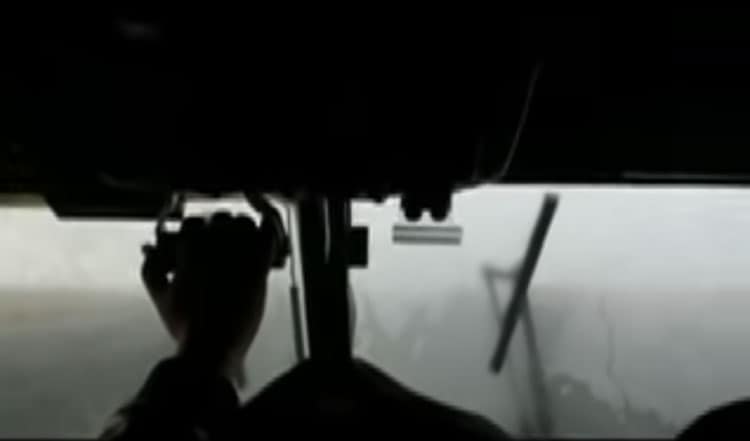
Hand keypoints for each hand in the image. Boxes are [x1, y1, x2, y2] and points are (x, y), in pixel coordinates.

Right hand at [142, 208, 279, 383]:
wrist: (213, 345)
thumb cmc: (188, 325)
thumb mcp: (160, 295)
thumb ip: (152, 267)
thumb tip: (151, 251)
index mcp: (188, 245)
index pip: (194, 223)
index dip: (196, 234)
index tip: (199, 245)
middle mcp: (214, 242)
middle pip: (220, 219)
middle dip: (218, 231)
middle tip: (220, 249)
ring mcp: (240, 251)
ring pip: (244, 224)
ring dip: (242, 232)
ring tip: (240, 249)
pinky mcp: (259, 264)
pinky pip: (266, 236)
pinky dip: (264, 237)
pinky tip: (260, 250)